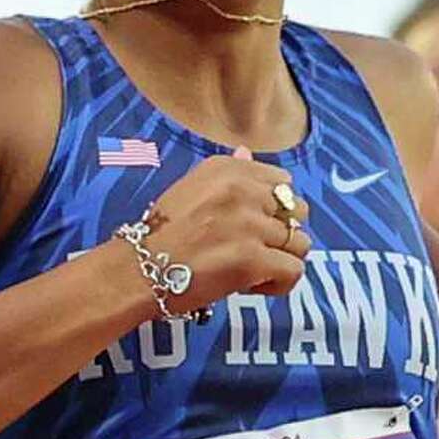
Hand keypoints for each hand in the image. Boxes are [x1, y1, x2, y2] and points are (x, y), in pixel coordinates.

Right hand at [142, 147, 308, 308]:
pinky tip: (255, 286)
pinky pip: (293, 271)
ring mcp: (250, 225)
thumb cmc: (160, 235)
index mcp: (229, 170)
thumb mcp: (191, 188)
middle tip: (254, 251)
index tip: (254, 226)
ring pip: (300, 243)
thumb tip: (247, 152)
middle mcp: (243, 190)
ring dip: (281, 260)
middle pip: (296, 213)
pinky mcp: (253, 260)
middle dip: (281, 235)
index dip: (274, 210)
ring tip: (254, 271)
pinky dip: (279, 284)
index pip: (283, 183)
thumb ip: (227, 173)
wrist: (138, 270)